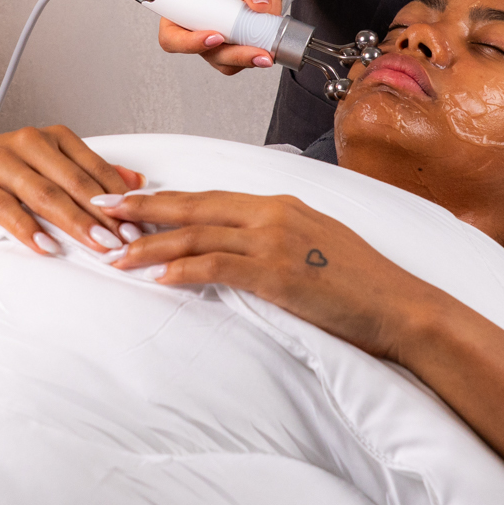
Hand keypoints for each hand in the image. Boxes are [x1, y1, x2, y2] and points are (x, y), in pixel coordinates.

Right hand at [0, 126, 142, 256]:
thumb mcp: (42, 164)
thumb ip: (86, 170)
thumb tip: (134, 180)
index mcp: (49, 137)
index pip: (93, 167)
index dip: (119, 197)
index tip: (140, 223)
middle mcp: (28, 143)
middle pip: (74, 182)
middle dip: (104, 214)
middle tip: (127, 240)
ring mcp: (0, 161)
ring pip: (46, 194)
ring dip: (76, 223)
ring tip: (98, 246)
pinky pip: (7, 209)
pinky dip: (28, 229)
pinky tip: (45, 248)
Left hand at [99, 189, 443, 361]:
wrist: (401, 308)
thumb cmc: (362, 285)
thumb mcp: (317, 245)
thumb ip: (277, 237)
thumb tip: (240, 245)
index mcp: (280, 203)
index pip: (210, 196)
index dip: (166, 199)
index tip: (131, 201)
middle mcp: (273, 214)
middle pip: (193, 206)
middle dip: (143, 208)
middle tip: (102, 211)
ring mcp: (274, 242)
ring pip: (196, 235)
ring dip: (151, 245)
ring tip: (116, 254)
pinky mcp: (276, 274)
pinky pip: (217, 266)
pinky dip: (182, 269)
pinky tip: (158, 277)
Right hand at [156, 0, 283, 74]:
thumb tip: (259, 3)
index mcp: (188, 4)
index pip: (171, 32)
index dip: (186, 41)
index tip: (214, 36)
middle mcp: (199, 25)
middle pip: (200, 52)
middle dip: (228, 55)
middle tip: (252, 50)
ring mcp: (216, 39)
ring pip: (222, 61)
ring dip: (243, 60)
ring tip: (266, 53)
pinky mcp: (235, 46)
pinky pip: (239, 62)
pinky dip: (254, 59)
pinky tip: (267, 50)